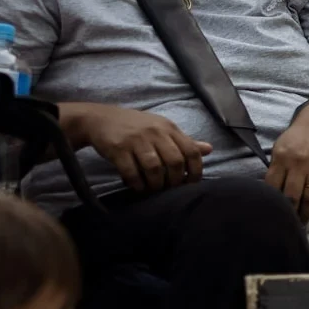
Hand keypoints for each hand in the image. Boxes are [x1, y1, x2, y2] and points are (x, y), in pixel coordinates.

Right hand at [75, 106, 208, 191]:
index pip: (191, 150)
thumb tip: (209, 149)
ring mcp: (136, 140)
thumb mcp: (162, 128)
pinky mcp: (118, 148)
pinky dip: (137, 183)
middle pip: (175, 161)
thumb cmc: (136, 127)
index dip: (196, 169)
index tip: (192, 183)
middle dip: (175, 180)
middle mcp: (155, 132)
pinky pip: (131, 171)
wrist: (100, 119)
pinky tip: (138, 187)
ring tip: (154, 189)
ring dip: (156, 184)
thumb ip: (184, 141)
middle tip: (170, 188)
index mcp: (168, 128)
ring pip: (154, 168)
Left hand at [268, 102, 308, 220]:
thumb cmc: (301, 133)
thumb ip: (277, 166)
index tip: (273, 213)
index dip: (272, 202)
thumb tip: (271, 190)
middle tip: (289, 224)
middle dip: (290, 214)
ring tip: (303, 222)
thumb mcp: (282, 145)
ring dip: (306, 213)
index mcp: (282, 157)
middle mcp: (298, 163)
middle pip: (291, 196)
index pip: (273, 186)